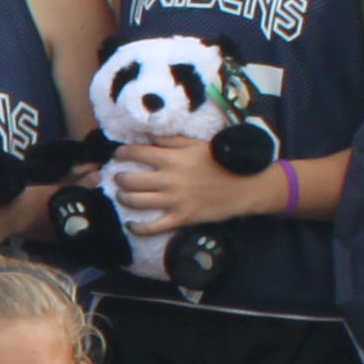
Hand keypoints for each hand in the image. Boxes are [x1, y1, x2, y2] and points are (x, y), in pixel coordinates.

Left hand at [111, 136, 268, 234]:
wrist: (245, 186)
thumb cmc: (222, 162)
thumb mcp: (197, 144)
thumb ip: (171, 140)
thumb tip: (148, 135)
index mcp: (172, 158)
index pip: (136, 153)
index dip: (121, 154)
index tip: (117, 155)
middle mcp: (169, 179)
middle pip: (130, 180)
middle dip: (119, 178)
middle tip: (119, 177)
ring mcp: (174, 201)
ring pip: (135, 202)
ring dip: (123, 198)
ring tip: (123, 196)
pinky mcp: (181, 218)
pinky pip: (152, 227)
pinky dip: (137, 227)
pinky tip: (131, 224)